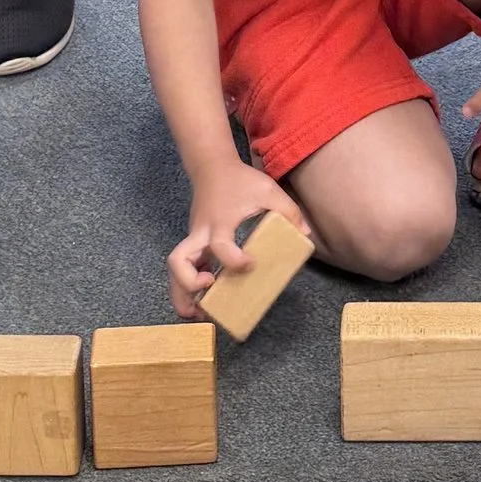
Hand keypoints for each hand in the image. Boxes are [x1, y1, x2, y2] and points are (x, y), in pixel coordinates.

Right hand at [167, 162, 308, 318]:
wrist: (211, 168)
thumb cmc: (239, 180)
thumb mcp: (268, 190)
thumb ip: (288, 210)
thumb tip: (305, 234)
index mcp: (219, 223)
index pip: (220, 246)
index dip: (233, 261)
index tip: (250, 264)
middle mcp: (200, 234)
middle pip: (178, 262)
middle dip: (189, 285)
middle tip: (208, 293)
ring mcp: (194, 240)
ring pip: (175, 270)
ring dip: (182, 294)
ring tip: (200, 313)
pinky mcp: (194, 244)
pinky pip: (184, 269)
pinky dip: (188, 286)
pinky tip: (205, 300)